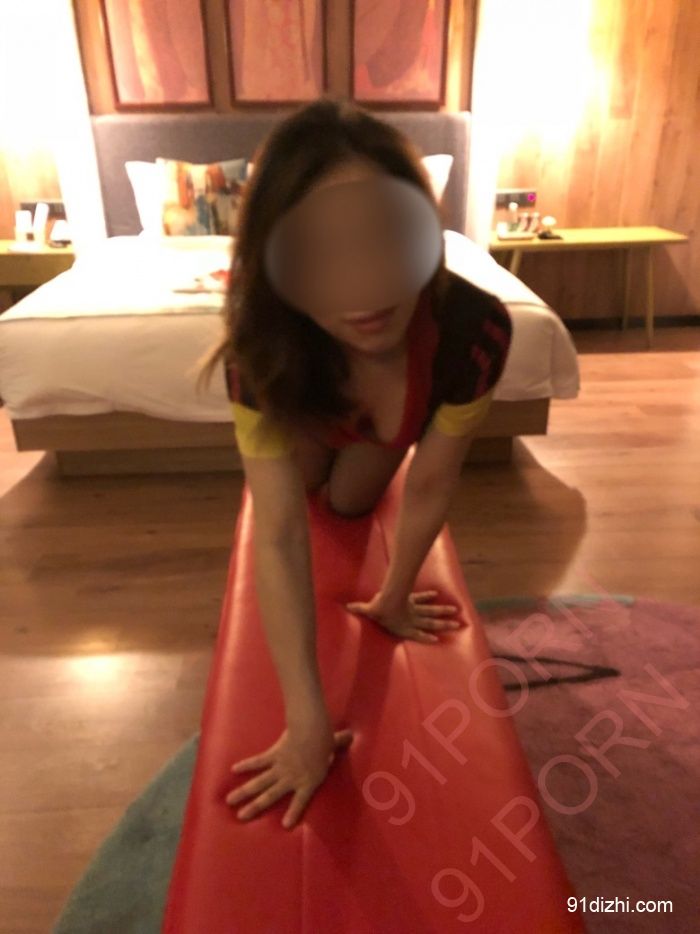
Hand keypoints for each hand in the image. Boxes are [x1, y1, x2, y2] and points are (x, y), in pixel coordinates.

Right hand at [225, 711, 352, 829]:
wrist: (311, 731)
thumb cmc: (324, 740)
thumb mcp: (333, 745)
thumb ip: (339, 744)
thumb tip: (351, 736)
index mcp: (308, 782)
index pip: (300, 801)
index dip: (294, 813)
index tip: (285, 825)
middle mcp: (290, 779)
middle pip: (270, 796)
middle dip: (255, 807)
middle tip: (240, 817)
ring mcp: (279, 768)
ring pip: (259, 783)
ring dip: (244, 792)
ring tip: (230, 801)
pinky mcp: (272, 755)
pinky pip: (258, 762)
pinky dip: (246, 765)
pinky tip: (234, 770)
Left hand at [345, 589, 464, 643]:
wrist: (390, 597)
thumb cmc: (380, 609)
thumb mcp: (369, 611)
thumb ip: (360, 609)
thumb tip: (347, 606)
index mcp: (404, 627)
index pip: (418, 634)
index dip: (426, 638)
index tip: (436, 639)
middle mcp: (412, 620)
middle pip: (431, 623)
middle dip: (443, 625)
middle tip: (456, 625)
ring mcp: (414, 609)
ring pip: (432, 611)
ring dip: (443, 612)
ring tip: (456, 612)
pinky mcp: (412, 598)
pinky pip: (422, 598)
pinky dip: (428, 596)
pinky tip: (437, 594)